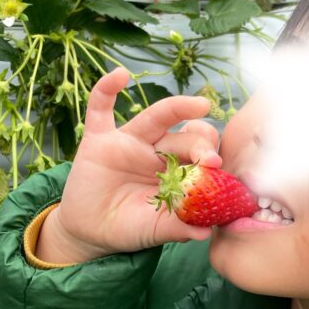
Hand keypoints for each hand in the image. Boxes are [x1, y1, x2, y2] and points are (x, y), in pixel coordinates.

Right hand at [34, 67, 222, 262]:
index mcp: (175, 171)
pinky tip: (120, 75)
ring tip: (200, 104)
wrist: (90, 233)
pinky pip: (100, 109)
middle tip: (210, 158)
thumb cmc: (129, 227)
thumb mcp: (155, 229)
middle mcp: (156, 151)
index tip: (218, 167)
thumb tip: (206, 232)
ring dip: (177, 108)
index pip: (200, 155)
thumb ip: (178, 228)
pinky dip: (106, 90)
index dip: (210, 158)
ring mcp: (128, 142)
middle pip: (183, 137)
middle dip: (199, 144)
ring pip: (155, 118)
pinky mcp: (98, 140)